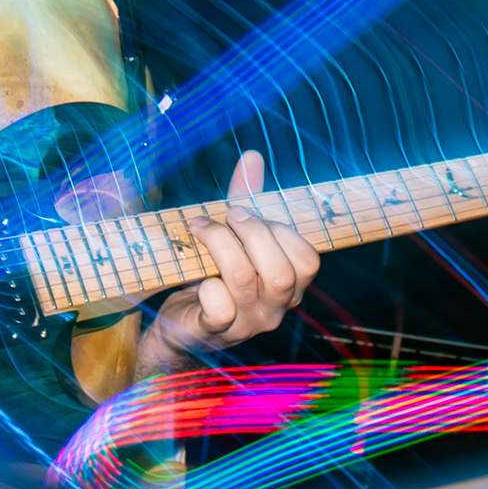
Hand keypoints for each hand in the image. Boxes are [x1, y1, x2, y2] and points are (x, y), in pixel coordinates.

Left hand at [141, 152, 319, 372]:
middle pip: (281, 272)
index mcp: (288, 285)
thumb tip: (252, 156)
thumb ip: (247, 198)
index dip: (281, 231)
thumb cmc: (212, 272)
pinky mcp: (214, 332)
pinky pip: (219, 309)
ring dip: (218, 244)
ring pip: (243, 279)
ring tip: (199, 228)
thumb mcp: (232, 234)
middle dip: (252, 233)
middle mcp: (274, 308)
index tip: (248, 213)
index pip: (308, 260)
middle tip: (227, 216)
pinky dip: (206, 286)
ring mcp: (247, 324)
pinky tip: (197, 277)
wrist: (179, 321)